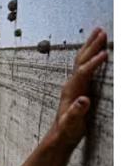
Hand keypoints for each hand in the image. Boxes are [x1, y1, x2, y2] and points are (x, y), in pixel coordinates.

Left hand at [53, 27, 108, 146]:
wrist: (61, 135)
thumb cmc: (67, 130)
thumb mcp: (71, 123)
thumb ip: (76, 112)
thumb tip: (83, 100)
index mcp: (71, 90)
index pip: (83, 72)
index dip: (94, 63)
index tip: (105, 53)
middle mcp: (71, 84)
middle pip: (82, 60)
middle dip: (92, 45)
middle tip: (102, 31)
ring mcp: (75, 84)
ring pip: (82, 60)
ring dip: (90, 46)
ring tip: (99, 32)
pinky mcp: (79, 86)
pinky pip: (86, 65)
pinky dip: (92, 55)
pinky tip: (97, 50)